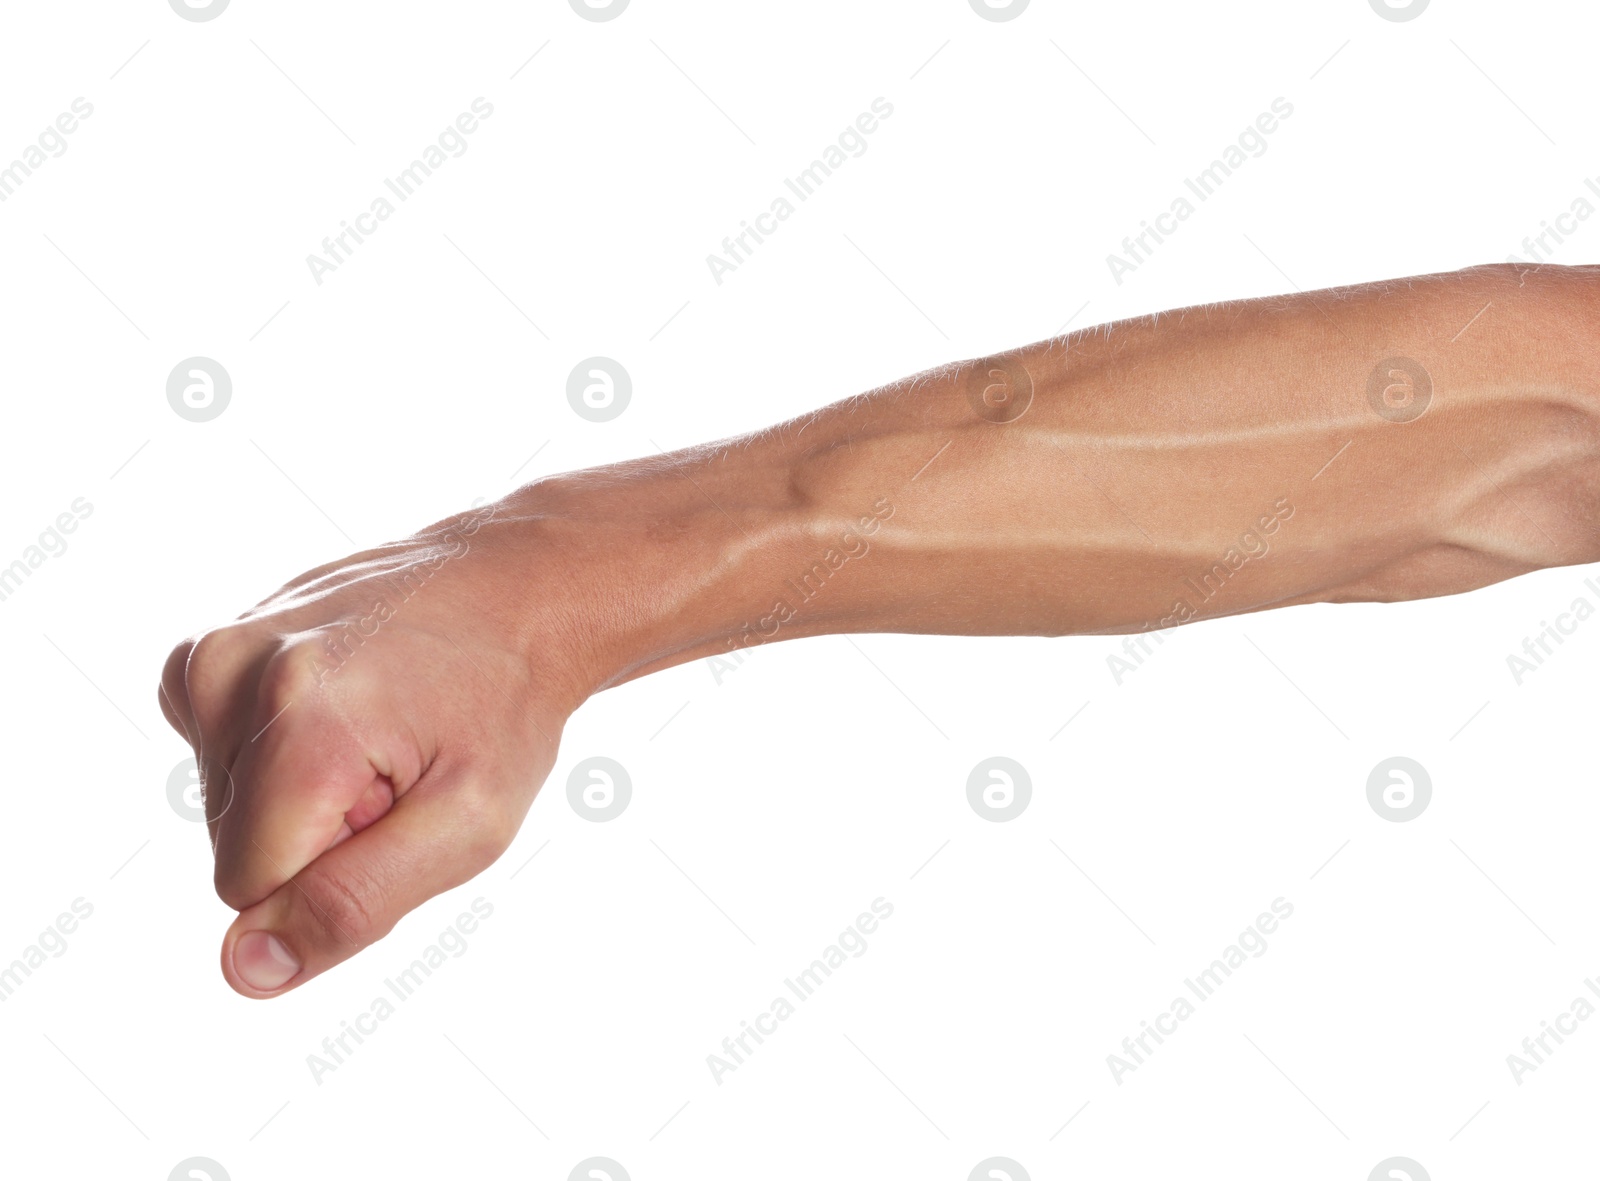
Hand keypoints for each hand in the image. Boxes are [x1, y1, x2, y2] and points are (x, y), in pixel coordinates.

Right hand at [158, 501, 582, 997]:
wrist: (516, 591)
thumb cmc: (506, 708)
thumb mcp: (471, 825)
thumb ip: (353, 905)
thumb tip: (245, 970)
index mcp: (302, 722)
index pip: (251, 888)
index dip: (336, 870)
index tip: (401, 805)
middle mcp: (237, 673)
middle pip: (236, 847)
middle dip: (319, 831)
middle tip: (400, 766)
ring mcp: (216, 653)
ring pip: (227, 806)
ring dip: (305, 791)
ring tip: (380, 728)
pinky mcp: (210, 650)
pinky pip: (218, 757)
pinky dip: (278, 752)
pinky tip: (343, 706)